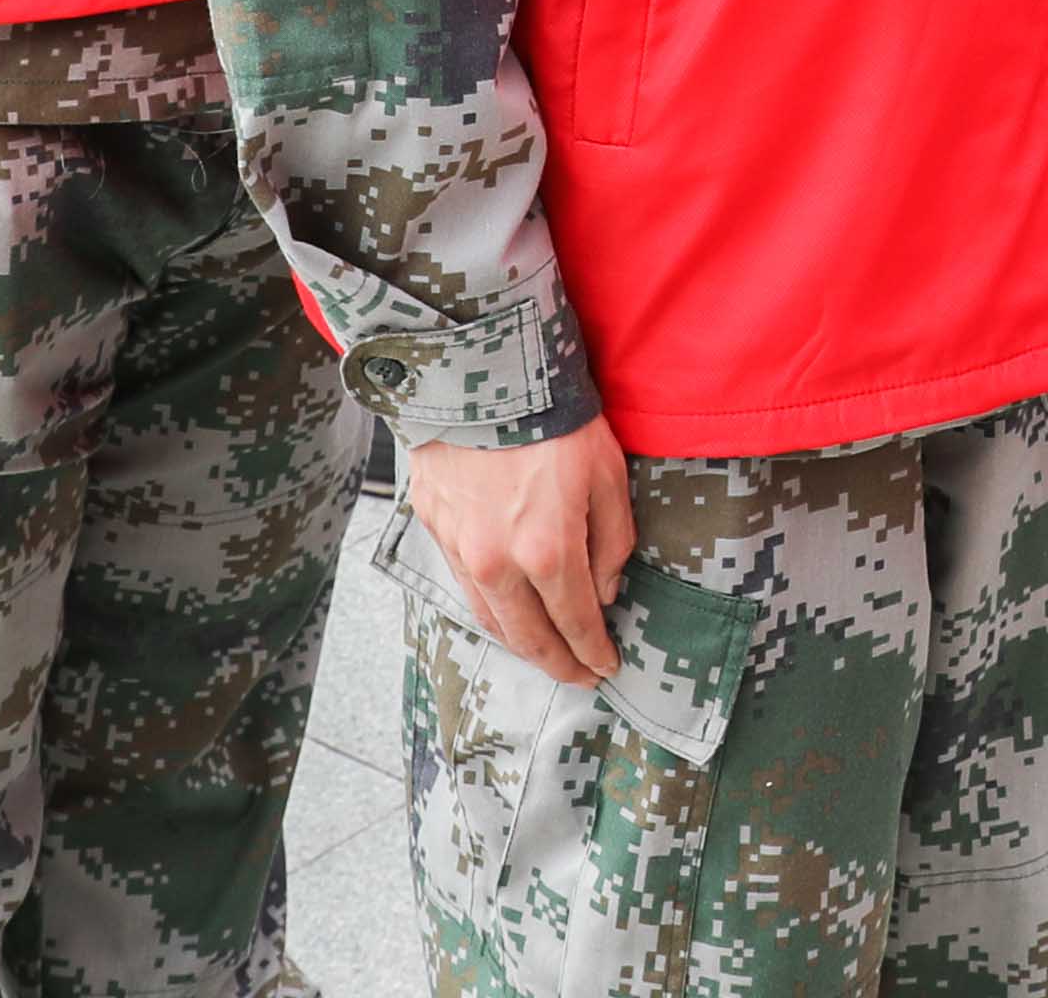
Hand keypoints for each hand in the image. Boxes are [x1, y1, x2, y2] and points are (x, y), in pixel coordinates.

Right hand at [405, 422, 634, 687]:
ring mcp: (461, 548)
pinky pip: (464, 583)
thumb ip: (612, 542)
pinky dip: (488, 605)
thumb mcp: (608, 475)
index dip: (593, 652)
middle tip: (578, 676)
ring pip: (490, 618)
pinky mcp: (435, 526)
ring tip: (542, 651)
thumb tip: (602, 592)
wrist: (481, 370)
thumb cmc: (554, 417)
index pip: (575, 624)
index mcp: (549, 552)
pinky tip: (504, 607)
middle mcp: (499, 563)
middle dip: (557, 663)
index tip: (606, 667)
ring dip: (519, 643)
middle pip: (528, 637)